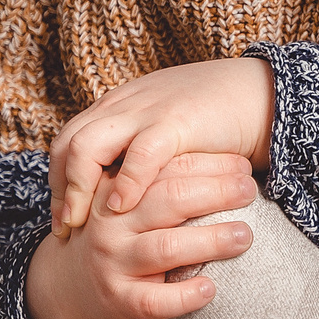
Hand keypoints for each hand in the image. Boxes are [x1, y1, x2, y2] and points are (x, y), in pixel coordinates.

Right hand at [25, 151, 259, 318]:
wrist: (71, 289)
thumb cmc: (120, 239)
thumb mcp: (130, 204)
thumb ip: (164, 184)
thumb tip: (234, 166)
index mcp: (116, 189)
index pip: (166, 168)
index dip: (208, 164)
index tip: (242, 165)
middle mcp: (111, 222)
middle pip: (169, 200)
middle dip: (216, 192)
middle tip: (249, 191)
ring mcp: (112, 262)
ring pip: (166, 247)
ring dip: (211, 240)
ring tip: (244, 236)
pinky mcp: (118, 300)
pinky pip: (155, 300)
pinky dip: (185, 296)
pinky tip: (210, 289)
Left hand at [49, 56, 275, 236]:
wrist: (260, 93)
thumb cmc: (217, 119)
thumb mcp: (166, 129)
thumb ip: (141, 148)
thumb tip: (123, 188)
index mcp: (120, 105)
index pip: (68, 140)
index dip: (59, 179)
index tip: (63, 216)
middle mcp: (125, 105)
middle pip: (67, 144)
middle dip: (61, 189)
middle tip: (65, 226)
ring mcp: (147, 111)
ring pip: (88, 146)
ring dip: (80, 187)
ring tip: (83, 221)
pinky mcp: (176, 123)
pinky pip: (139, 155)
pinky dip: (126, 183)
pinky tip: (121, 208)